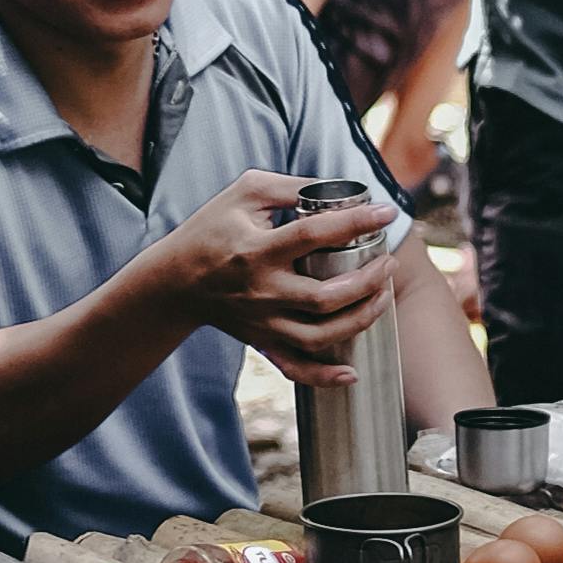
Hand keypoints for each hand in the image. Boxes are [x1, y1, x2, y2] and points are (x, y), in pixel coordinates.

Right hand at [162, 171, 399, 393]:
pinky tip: (351, 371)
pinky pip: (295, 368)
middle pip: (325, 297)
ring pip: (320, 335)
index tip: (386, 211)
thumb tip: (339, 188)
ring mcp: (263, 322)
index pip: (315, 234)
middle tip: (388, 260)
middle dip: (368, 281)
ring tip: (382, 294)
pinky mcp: (262, 341)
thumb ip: (291, 186)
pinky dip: (324, 376)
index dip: (356, 221)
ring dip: (361, 319)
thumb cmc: (211, 229)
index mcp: (257, 249)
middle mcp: (262, 290)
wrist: (174, 281)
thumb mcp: (245, 192)